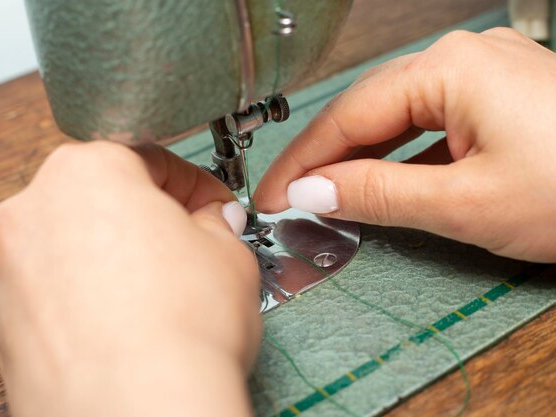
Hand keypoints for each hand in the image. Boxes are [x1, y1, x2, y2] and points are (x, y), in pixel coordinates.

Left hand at [0, 142, 259, 416]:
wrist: (139, 407)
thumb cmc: (179, 328)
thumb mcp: (227, 253)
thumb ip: (217, 225)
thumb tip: (212, 225)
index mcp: (85, 172)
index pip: (150, 160)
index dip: (195, 186)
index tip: (213, 208)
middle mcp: (34, 213)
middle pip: (105, 199)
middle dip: (153, 219)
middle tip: (191, 246)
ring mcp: (14, 271)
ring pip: (78, 246)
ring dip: (119, 258)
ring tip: (162, 292)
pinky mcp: (9, 324)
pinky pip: (59, 293)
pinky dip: (91, 298)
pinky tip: (130, 323)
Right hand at [255, 28, 555, 261]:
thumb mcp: (464, 202)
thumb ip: (378, 194)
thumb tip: (314, 191)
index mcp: (447, 70)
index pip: (347, 117)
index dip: (303, 161)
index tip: (273, 195)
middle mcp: (461, 62)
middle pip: (368, 112)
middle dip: (326, 159)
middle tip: (291, 199)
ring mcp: (482, 79)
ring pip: (396, 120)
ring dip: (360, 160)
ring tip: (326, 196)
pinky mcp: (498, 103)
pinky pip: (428, 127)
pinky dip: (399, 160)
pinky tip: (383, 184)